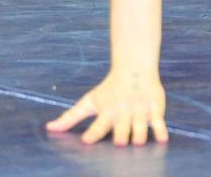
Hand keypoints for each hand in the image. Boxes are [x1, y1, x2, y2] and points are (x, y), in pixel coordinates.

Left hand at [45, 68, 167, 146]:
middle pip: (121, 130)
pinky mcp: (155, 108)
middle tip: (120, 143)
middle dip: (121, 137)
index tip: (86, 141)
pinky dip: (160, 131)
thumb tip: (49, 129)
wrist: (134, 68)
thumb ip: (70, 117)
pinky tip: (161, 139)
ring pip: (140, 128)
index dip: (93, 133)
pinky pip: (159, 122)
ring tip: (137, 141)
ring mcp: (140, 110)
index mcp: (106, 111)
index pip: (98, 125)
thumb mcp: (89, 102)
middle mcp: (123, 111)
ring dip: (139, 136)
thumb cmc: (109, 89)